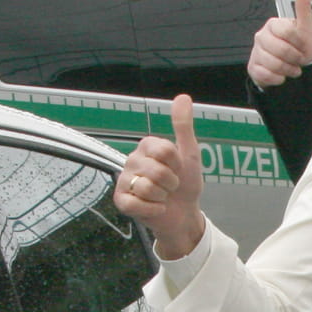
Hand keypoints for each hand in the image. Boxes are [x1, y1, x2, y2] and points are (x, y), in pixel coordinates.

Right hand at [114, 94, 206, 258]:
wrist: (184, 214)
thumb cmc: (185, 184)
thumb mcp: (189, 153)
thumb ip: (183, 126)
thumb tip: (182, 97)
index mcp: (147, 146)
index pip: (164, 150)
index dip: (177, 164)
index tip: (177, 168)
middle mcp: (132, 160)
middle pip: (157, 171)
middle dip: (171, 183)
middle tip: (170, 186)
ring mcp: (124, 180)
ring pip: (147, 188)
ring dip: (162, 197)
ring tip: (162, 196)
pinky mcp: (121, 200)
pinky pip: (135, 204)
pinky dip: (152, 209)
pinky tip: (154, 208)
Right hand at [248, 0, 311, 86]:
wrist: (294, 66)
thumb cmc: (300, 45)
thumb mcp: (305, 27)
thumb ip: (303, 7)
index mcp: (273, 24)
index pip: (288, 33)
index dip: (299, 43)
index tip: (302, 46)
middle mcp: (261, 36)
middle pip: (281, 50)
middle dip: (295, 59)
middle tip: (298, 60)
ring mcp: (256, 52)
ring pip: (274, 64)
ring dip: (288, 70)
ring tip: (292, 68)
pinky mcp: (253, 67)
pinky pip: (266, 75)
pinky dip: (278, 78)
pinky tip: (281, 75)